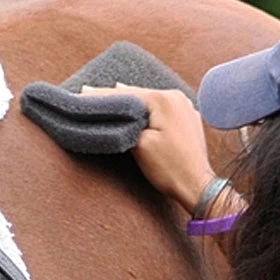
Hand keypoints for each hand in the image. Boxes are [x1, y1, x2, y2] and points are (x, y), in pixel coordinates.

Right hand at [81, 84, 216, 215]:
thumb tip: (117, 113)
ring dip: (131, 102)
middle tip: (89, 92)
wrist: (197, 187)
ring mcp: (186, 108)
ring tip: (108, 98)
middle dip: (115, 96)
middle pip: (139, 95)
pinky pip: (162, 110)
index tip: (82, 92)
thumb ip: (126, 123)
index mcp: (165, 100)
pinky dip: (147, 111)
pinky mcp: (188, 119)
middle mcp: (178, 98)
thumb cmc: (169, 168)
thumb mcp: (140, 144)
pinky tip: (135, 110)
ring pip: (151, 101)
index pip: (126, 94)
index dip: (102, 95)